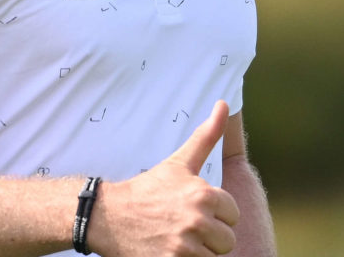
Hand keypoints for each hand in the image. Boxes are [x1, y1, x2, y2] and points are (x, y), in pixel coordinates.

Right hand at [89, 101, 239, 255]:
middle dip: (211, 236)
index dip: (217, 214)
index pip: (233, 214)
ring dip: (200, 252)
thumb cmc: (148, 188)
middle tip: (186, 227)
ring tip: (180, 240)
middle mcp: (197, 220)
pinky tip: (172, 251)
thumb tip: (224, 103)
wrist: (110, 217)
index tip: (195, 210)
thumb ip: (207, 135)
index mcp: (203, 194)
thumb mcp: (180, 162)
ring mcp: (185, 246)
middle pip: (227, 240)